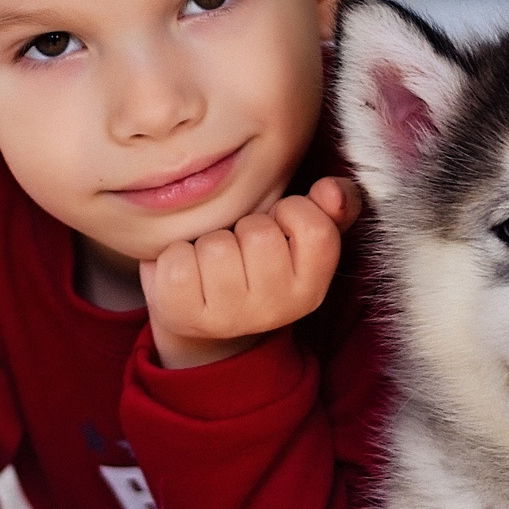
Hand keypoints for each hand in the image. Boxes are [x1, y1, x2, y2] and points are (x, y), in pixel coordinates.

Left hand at [142, 176, 362, 368]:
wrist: (200, 316)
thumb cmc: (252, 262)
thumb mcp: (296, 238)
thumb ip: (329, 209)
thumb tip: (332, 190)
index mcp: (311, 289)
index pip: (315, 230)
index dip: (291, 211)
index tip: (278, 222)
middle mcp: (276, 310)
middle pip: (259, 233)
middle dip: (244, 227)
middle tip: (240, 248)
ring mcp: (230, 318)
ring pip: (217, 246)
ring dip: (208, 242)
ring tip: (212, 262)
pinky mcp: (185, 316)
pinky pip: (178, 261)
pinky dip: (176, 256)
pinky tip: (187, 273)